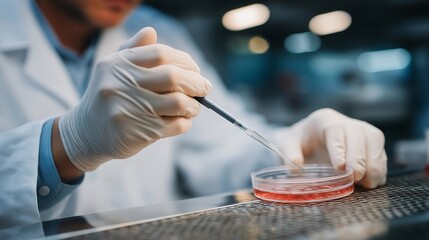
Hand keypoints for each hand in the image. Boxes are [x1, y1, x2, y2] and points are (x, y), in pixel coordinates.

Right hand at [58, 27, 211, 170]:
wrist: (86, 133)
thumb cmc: (108, 96)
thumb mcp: (113, 69)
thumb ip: (133, 50)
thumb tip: (151, 32)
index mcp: (118, 64)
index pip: (162, 54)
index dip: (185, 61)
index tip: (195, 70)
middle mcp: (121, 84)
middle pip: (174, 77)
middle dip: (197, 83)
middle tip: (204, 88)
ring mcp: (129, 109)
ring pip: (179, 103)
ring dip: (194, 106)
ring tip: (193, 107)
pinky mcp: (136, 133)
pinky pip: (175, 125)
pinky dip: (185, 123)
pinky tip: (182, 121)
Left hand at [276, 108, 386, 187]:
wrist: (307, 140)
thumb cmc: (297, 141)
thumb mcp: (287, 145)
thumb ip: (289, 154)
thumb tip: (295, 167)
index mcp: (324, 119)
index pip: (335, 130)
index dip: (339, 148)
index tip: (339, 167)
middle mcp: (346, 123)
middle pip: (359, 135)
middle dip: (359, 158)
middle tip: (355, 177)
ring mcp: (361, 132)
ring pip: (374, 142)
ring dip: (373, 164)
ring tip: (367, 183)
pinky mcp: (371, 144)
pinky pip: (380, 153)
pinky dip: (379, 169)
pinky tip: (372, 182)